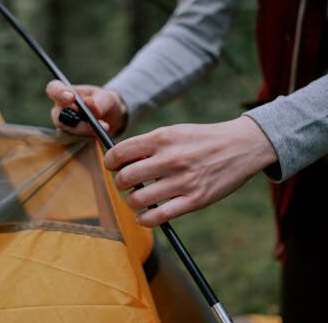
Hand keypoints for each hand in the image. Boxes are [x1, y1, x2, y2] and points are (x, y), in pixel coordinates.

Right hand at [46, 80, 126, 135]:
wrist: (110, 118)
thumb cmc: (104, 102)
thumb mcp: (106, 98)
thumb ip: (98, 101)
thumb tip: (88, 103)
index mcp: (64, 93)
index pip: (53, 89)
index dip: (58, 93)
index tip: (71, 98)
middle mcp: (60, 111)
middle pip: (59, 117)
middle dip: (77, 122)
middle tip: (95, 123)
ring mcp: (64, 127)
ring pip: (68, 131)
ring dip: (86, 131)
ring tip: (105, 127)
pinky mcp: (71, 139)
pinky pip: (76, 142)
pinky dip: (90, 139)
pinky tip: (101, 136)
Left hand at [104, 116, 277, 226]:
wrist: (241, 146)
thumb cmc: (202, 139)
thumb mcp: (175, 132)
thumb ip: (149, 145)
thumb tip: (122, 160)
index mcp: (163, 138)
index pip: (120, 152)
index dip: (110, 161)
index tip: (112, 166)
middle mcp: (171, 159)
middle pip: (126, 177)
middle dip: (119, 182)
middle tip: (124, 183)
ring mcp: (183, 181)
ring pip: (139, 199)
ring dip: (131, 200)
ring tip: (137, 197)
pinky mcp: (195, 200)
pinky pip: (159, 217)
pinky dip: (144, 219)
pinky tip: (144, 215)